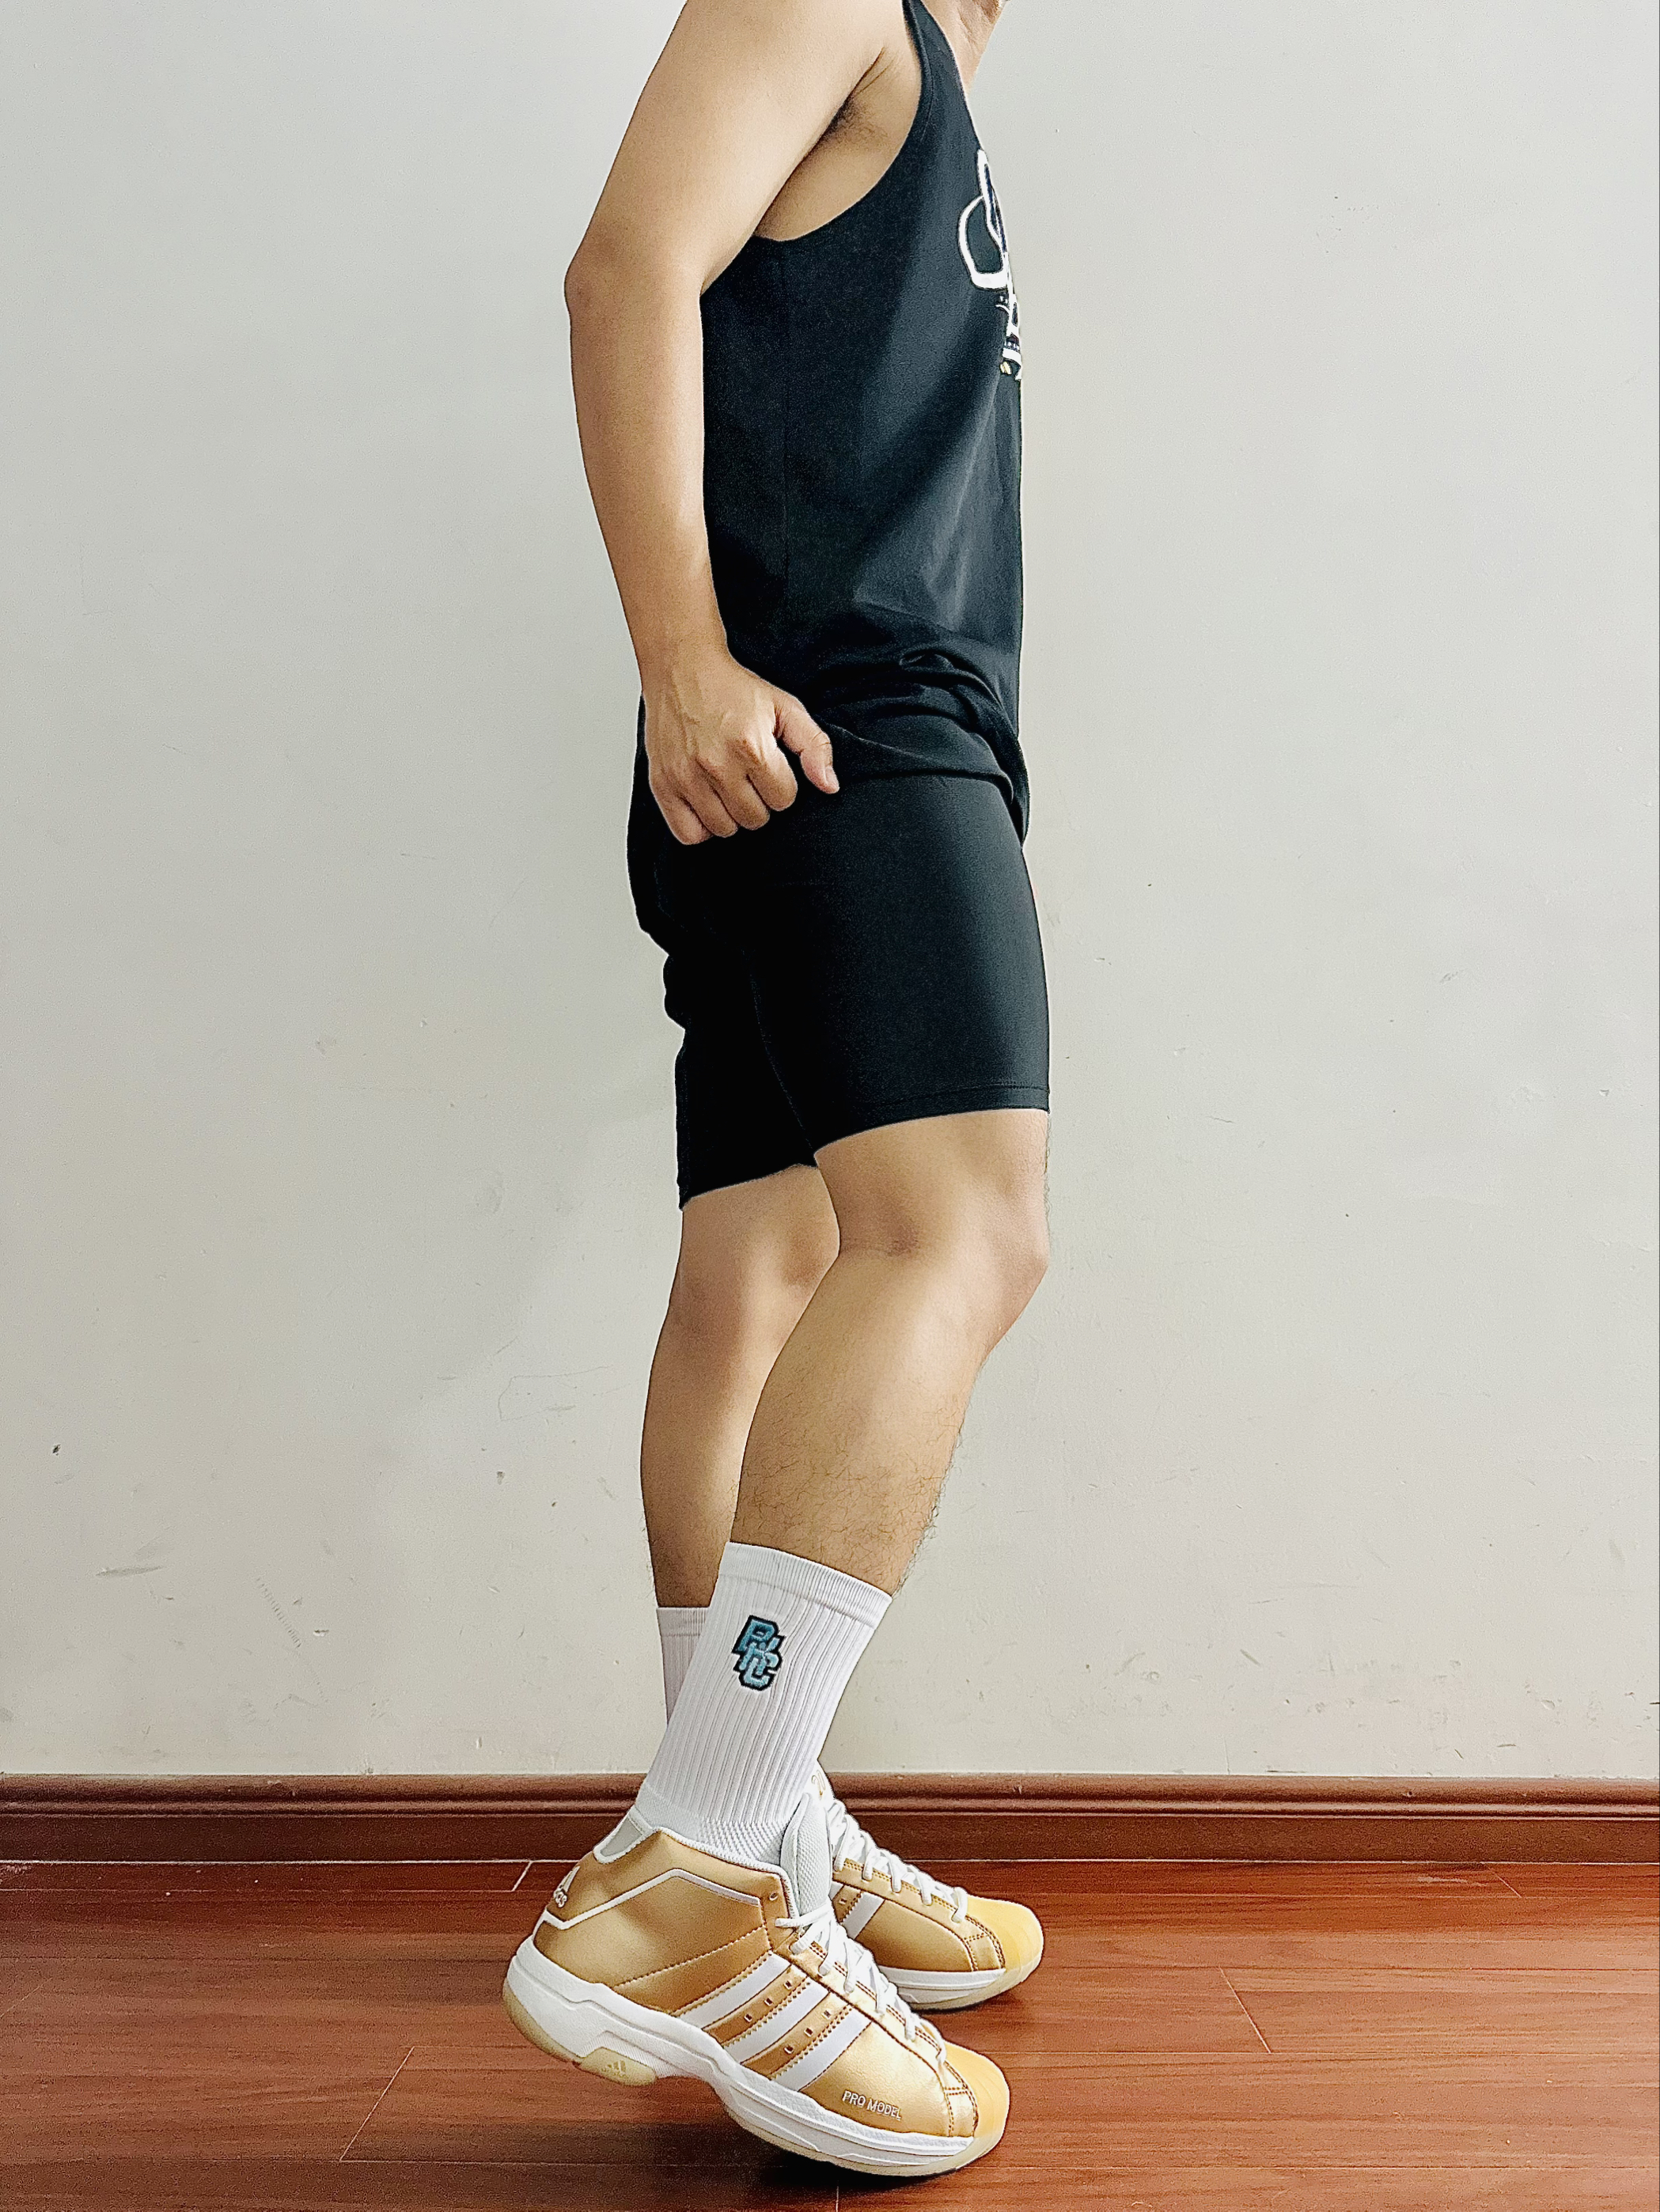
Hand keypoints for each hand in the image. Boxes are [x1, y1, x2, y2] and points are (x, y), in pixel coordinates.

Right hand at [643, 650, 837, 843]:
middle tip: (748, 776)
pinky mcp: (662, 785)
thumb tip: (829, 786)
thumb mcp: (785, 707)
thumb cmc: (732, 689)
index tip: (770, 767)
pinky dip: (702, 827)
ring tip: (728, 787)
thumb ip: (814, 746)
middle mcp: (716, 765)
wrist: (682, 669)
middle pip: (755, 818)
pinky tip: (708, 804)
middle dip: (759, 801)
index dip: (782, 785)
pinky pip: (688, 834)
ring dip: (732, 814)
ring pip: (725, 829)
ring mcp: (686, 778)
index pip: (783, 799)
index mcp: (751, 746)